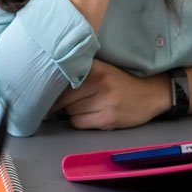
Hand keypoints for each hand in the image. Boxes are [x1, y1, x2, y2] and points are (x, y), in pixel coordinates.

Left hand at [52, 59, 171, 129]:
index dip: (49, 89)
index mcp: (95, 68)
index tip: (39, 93)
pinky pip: (79, 123)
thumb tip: (48, 84)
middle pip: (63, 99)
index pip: (61, 80)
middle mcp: (99, 84)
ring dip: (71, 112)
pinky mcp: (108, 120)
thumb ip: (79, 72)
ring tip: (84, 106)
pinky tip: (91, 115)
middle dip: (60, 102)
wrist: (152, 93)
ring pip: (70, 112)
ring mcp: (104, 103)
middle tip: (63, 102)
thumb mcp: (101, 68)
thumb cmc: (120, 80)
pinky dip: (80, 121)